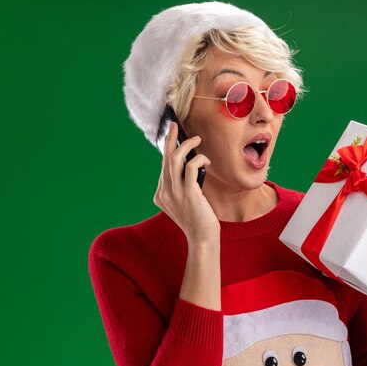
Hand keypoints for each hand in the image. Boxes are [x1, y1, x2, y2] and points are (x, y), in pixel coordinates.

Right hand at [153, 122, 219, 243]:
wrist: (202, 239)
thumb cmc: (197, 220)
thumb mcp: (184, 203)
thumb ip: (181, 187)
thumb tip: (189, 165)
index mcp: (161, 195)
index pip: (163, 167)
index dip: (168, 150)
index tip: (174, 138)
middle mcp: (164, 192)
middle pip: (165, 158)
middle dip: (170, 139)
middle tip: (174, 126)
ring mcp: (175, 193)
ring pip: (175, 159)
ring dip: (186, 144)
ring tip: (196, 139)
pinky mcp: (189, 194)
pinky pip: (191, 167)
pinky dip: (198, 158)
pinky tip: (206, 159)